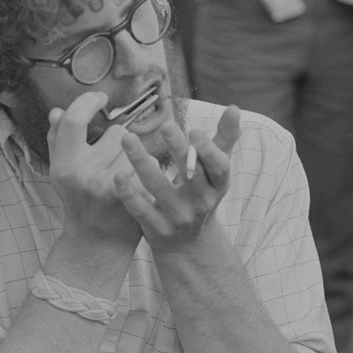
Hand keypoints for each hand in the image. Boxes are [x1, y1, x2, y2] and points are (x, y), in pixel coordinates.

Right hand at [47, 91, 144, 249]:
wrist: (96, 242)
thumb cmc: (80, 201)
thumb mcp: (62, 172)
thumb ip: (57, 140)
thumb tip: (56, 111)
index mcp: (62, 164)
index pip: (73, 120)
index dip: (88, 101)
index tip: (101, 97)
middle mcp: (81, 174)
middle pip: (116, 132)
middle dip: (120, 142)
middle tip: (113, 163)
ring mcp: (107, 186)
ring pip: (137, 149)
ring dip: (136, 157)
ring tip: (125, 177)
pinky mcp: (131, 195)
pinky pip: (149, 164)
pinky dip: (148, 172)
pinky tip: (140, 185)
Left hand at [114, 106, 240, 253]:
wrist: (188, 245)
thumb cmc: (201, 194)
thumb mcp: (216, 171)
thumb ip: (224, 139)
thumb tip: (234, 107)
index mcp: (217, 185)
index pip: (219, 168)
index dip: (209, 151)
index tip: (195, 131)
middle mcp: (201, 202)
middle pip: (191, 175)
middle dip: (179, 150)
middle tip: (166, 125)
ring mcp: (178, 217)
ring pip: (159, 188)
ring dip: (142, 162)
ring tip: (127, 138)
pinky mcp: (156, 229)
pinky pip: (140, 209)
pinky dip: (129, 192)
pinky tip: (118, 174)